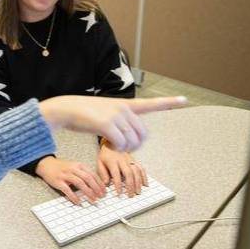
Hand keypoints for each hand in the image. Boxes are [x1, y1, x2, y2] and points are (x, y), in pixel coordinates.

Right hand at [35, 156, 105, 204]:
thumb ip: (83, 173)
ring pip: (80, 183)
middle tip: (101, 196)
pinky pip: (67, 190)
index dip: (100, 183)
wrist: (46, 164)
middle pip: (88, 178)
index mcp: (79, 165)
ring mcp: (65, 175)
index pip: (92, 174)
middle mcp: (73, 169)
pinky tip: (78, 202)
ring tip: (93, 200)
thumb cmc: (62, 167)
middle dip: (96, 188)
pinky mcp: (58, 181)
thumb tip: (95, 185)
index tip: (104, 191)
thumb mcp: (74, 166)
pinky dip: (74, 196)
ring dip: (88, 192)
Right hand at [39, 95, 186, 151]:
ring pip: (132, 140)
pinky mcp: (107, 124)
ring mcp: (116, 115)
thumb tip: (128, 139)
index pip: (150, 103)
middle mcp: (123, 108)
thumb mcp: (104, 112)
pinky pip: (120, 143)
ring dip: (124, 148)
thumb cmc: (83, 114)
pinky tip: (107, 146)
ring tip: (112, 145)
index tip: (184, 100)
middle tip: (121, 146)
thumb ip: (119, 121)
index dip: (168, 102)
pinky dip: (116, 149)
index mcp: (124, 104)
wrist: (65, 109)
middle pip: (142, 133)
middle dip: (135, 144)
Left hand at [97, 143, 147, 197]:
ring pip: (136, 171)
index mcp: (112, 161)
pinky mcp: (134, 160)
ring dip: (138, 182)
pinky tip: (145, 184)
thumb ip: (102, 173)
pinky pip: (141, 168)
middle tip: (130, 195)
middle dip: (130, 185)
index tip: (119, 193)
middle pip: (128, 173)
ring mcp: (130, 159)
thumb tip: (106, 184)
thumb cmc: (105, 155)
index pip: (116, 174)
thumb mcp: (99, 163)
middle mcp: (122, 160)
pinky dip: (144, 176)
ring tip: (138, 192)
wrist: (111, 143)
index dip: (118, 184)